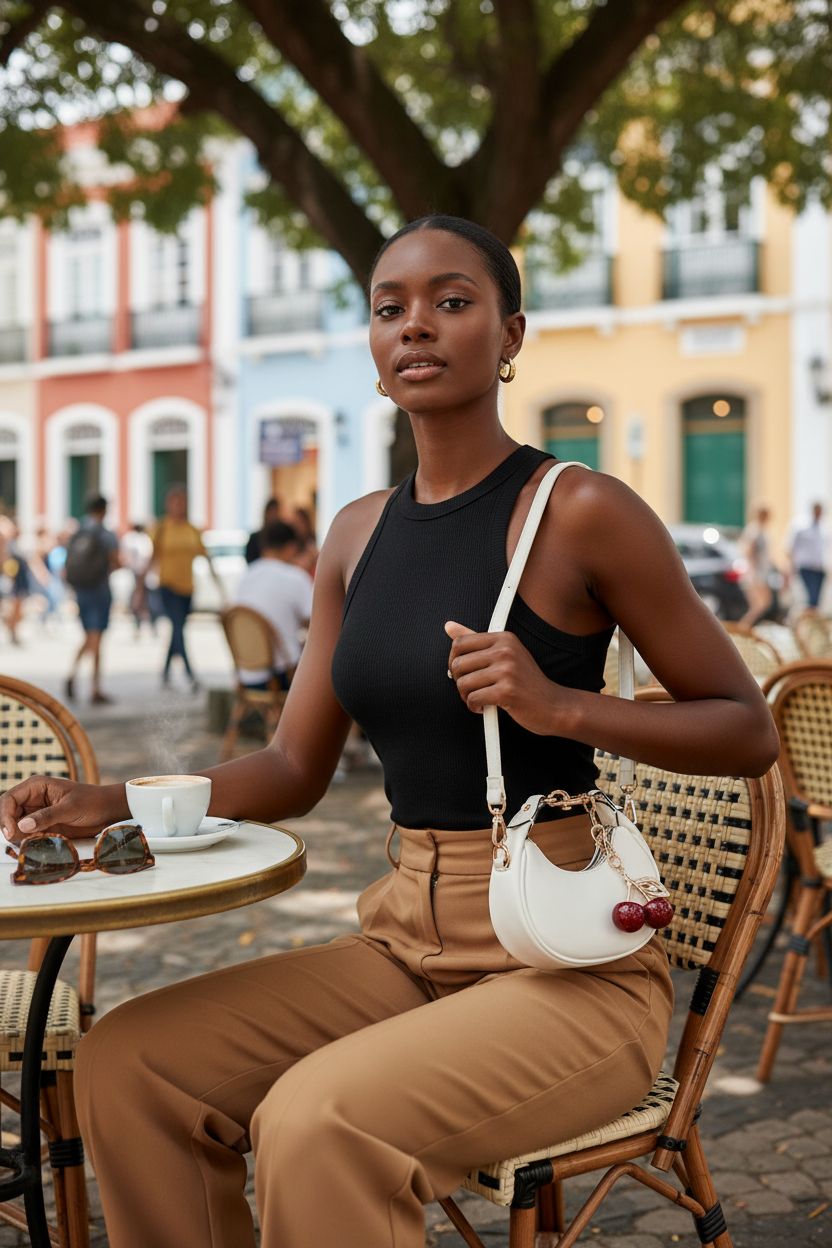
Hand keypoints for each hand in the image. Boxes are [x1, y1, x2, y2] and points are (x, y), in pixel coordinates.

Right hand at [0, 777, 127, 843]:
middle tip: (18, 841)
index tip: (11, 832)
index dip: (5, 816)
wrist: (108, 811)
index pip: (9, 799)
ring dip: (18, 837)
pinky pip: (27, 835)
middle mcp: (32, 799)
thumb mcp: (70, 808)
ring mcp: (36, 814)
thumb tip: (22, 825)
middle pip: (8, 814)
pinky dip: (27, 842)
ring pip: (16, 827)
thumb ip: (47, 816)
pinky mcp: (42, 827)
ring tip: (30, 842)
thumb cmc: (92, 802)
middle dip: (10, 828)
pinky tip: (35, 845)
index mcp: (36, 786)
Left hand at [445, 621, 560, 734]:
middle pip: (458, 663)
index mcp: (504, 638)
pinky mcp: (507, 691)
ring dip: (466, 697)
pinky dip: (474, 707)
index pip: (460, 643)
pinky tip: (485, 708)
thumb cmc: (527, 682)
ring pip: (463, 683)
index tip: (462, 672)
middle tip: (471, 690)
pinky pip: (473, 698)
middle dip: (459, 682)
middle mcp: (506, 650)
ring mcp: (507, 670)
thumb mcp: (505, 655)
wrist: (554, 705)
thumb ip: (476, 640)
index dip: (454, 661)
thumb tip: (449, 626)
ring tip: (479, 699)